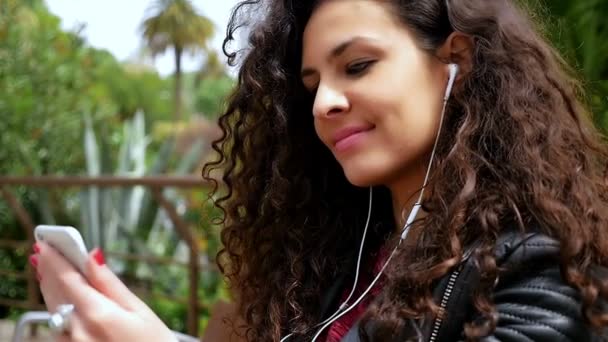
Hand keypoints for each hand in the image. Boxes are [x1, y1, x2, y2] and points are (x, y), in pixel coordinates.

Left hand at [31, 243, 177, 341]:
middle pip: (56, 294)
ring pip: (54, 311)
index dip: (55, 259)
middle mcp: (78, 330)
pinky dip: (58, 311)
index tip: (46, 243)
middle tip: (43, 252)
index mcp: (97, 314)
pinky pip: (59, 328)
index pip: (68, 279)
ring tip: (50, 273)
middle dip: (50, 272)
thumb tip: (93, 256)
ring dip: (52, 290)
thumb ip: (111, 284)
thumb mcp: (139, 311)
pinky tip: (62, 302)